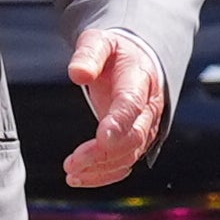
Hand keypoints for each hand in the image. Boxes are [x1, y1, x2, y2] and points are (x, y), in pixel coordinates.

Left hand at [64, 30, 163, 187]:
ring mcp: (145, 126)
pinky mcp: (136, 140)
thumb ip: (89, 53)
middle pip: (133, 136)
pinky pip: (126, 162)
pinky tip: (81, 178)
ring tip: (71, 174)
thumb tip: (77, 73)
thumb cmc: (114, 51)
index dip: (119, 123)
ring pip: (130, 154)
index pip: (131, 105)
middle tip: (72, 164)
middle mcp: (148, 107)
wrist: (137, 59)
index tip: (101, 139)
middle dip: (104, 153)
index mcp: (139, 80)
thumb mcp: (100, 41)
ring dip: (101, 168)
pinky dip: (105, 175)